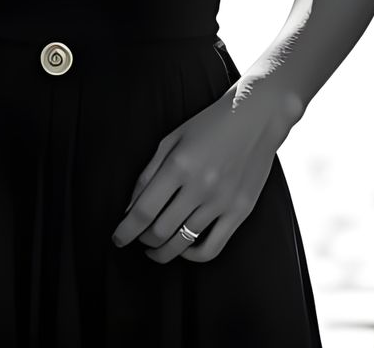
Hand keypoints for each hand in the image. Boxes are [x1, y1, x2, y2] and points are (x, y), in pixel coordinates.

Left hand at [111, 83, 292, 263]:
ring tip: (155, 246)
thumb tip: (130, 209)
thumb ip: (148, 173)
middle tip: (137, 238)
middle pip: (160, 231)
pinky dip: (192, 256)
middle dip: (142, 241)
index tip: (117, 239)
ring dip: (162, 250)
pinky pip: (212, 248)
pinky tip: (183, 248)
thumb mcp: (172, 138)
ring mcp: (222, 201)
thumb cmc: (209, 125)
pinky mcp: (240, 211)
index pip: (143, 211)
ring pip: (183, 243)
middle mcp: (200, 186)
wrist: (256, 117)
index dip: (125, 231)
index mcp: (179, 165)